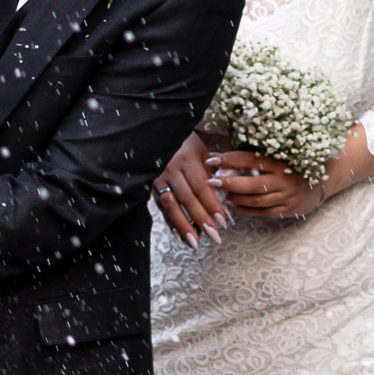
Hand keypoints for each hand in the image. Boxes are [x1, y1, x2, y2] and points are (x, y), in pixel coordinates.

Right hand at [151, 132, 228, 247]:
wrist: (157, 131)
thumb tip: (225, 195)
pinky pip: (160, 206)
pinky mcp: (148, 184)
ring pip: (171, 205)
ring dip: (183, 226)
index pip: (202, 187)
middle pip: (187, 199)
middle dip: (201, 220)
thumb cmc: (184, 141)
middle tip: (215, 236)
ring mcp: (157, 177)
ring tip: (194, 243)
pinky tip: (178, 235)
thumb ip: (210, 172)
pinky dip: (169, 221)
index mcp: (186, 158)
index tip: (224, 222)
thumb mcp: (200, 151)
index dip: (213, 205)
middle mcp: (170, 168)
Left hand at [207, 148, 323, 220]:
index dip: (230, 159)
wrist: (324, 180)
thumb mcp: (278, 156)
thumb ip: (255, 158)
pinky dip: (246, 209)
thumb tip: (221, 157)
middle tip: (211, 181)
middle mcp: (285, 180)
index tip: (212, 158)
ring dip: (235, 198)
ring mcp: (288, 197)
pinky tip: (233, 204)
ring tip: (220, 194)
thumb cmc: (293, 165)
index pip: (251, 159)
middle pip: (252, 184)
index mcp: (282, 162)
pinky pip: (263, 212)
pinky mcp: (289, 209)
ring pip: (256, 201)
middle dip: (229, 183)